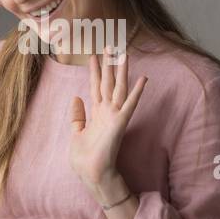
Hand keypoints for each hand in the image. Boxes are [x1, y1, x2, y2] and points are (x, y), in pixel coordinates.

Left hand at [68, 49, 147, 192]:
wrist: (92, 174)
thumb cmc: (84, 158)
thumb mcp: (75, 133)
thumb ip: (77, 115)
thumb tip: (76, 97)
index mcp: (96, 114)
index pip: (95, 86)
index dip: (94, 71)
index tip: (93, 55)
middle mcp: (107, 111)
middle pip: (108, 82)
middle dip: (109, 64)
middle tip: (109, 44)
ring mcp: (114, 116)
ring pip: (119, 88)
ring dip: (122, 71)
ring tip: (125, 53)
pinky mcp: (120, 122)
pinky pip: (130, 104)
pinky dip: (137, 91)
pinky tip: (144, 78)